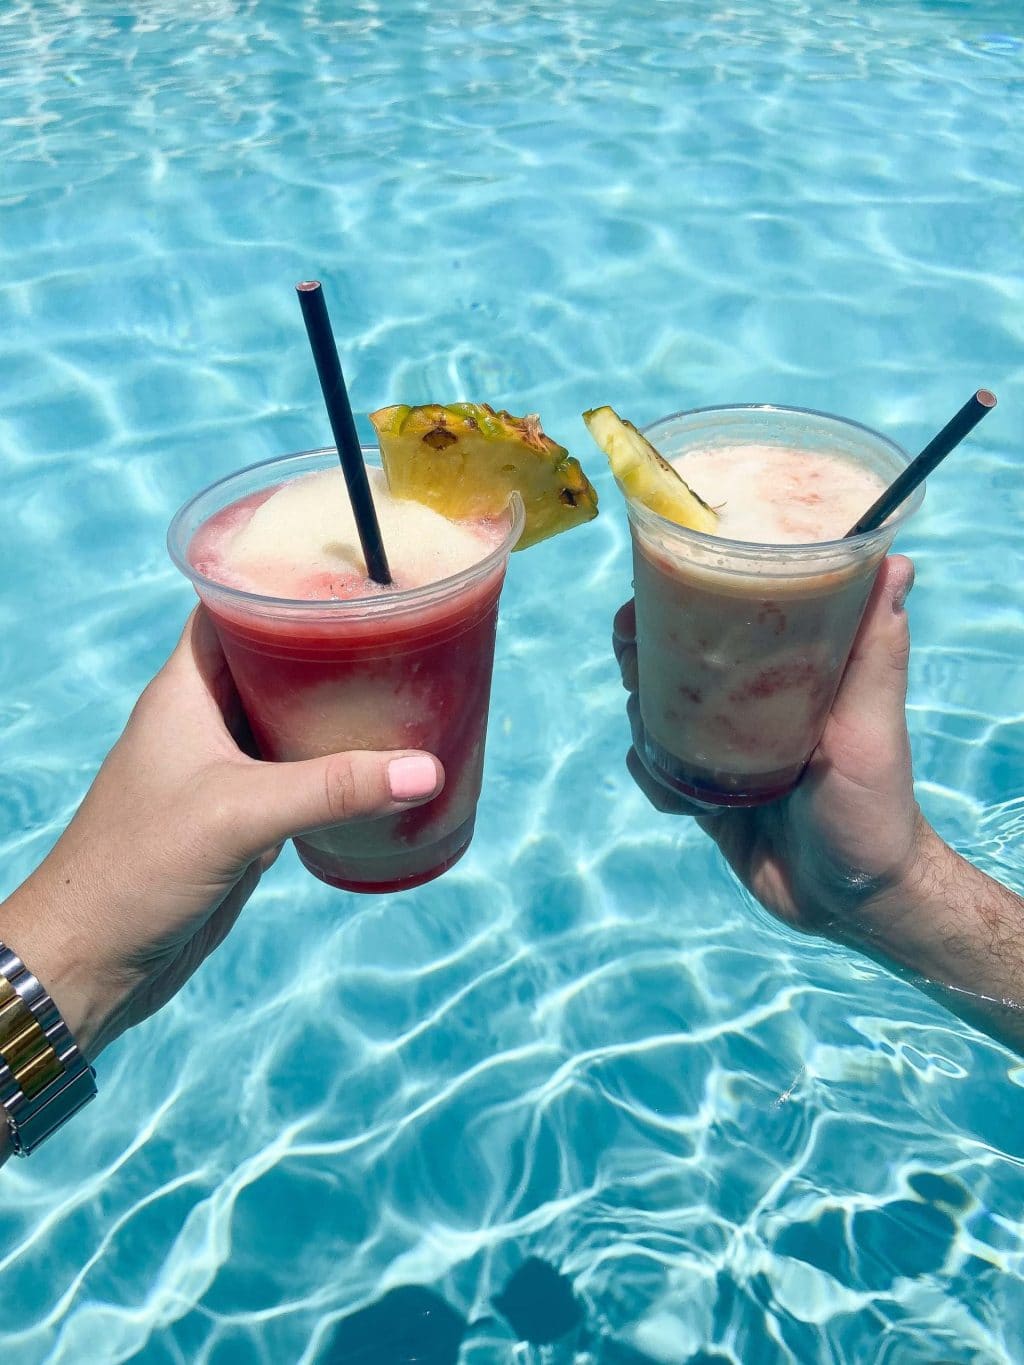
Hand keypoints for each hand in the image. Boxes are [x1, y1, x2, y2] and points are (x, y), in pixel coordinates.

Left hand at [0, 608, 443, 1059]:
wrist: (94, 957)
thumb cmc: (136, 868)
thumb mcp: (239, 814)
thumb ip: (332, 788)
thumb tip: (425, 769)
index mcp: (186, 690)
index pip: (232, 606)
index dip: (281, 578)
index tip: (347, 568)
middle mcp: (204, 719)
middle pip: (273, 658)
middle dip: (329, 643)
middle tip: (398, 625)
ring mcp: (223, 768)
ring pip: (289, 716)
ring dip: (337, 707)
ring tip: (405, 683)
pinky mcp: (241, 815)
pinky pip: (297, 773)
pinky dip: (336, 764)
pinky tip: (382, 764)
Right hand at [613, 556, 937, 937]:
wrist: (850, 902)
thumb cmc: (874, 807)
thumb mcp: (872, 723)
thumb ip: (879, 650)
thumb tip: (897, 560)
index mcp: (791, 676)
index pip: (730, 618)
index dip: (685, 596)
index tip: (650, 588)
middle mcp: (753, 707)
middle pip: (679, 660)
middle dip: (643, 652)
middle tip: (630, 655)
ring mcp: (724, 750)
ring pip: (658, 713)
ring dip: (641, 713)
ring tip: (646, 724)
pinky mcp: (705, 795)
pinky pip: (658, 772)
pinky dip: (654, 777)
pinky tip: (674, 793)